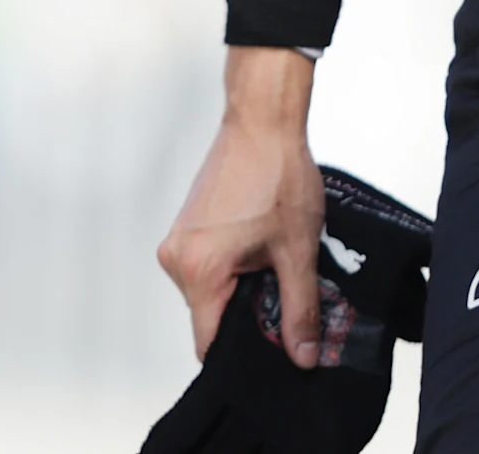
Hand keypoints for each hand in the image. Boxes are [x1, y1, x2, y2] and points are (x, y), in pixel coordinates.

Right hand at [157, 45, 325, 362]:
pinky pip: (206, 269)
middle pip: (210, 318)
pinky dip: (233, 270)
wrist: (262, 123)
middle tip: (286, 300)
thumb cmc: (276, 175)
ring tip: (274, 264)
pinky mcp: (185, 228)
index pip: (209, 344)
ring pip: (210, 292)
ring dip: (242, 290)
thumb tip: (302, 356)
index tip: (272, 352)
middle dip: (248, 318)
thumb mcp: (297, 251)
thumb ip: (300, 310)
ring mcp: (178, 240)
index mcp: (199, 270)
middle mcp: (177, 258)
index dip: (242, 354)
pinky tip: (260, 248)